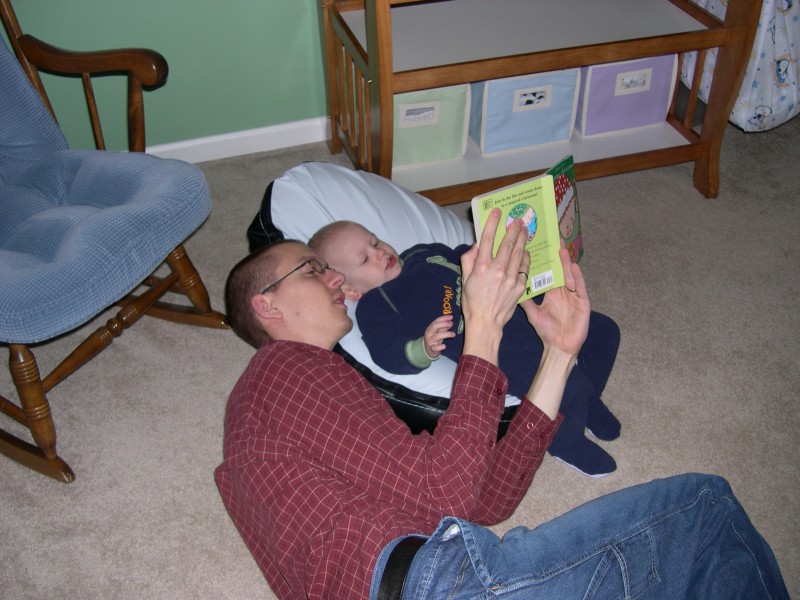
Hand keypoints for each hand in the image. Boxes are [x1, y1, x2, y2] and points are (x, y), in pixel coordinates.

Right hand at [424, 315, 454, 357]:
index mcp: (430, 328)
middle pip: (435, 326)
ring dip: (446, 334)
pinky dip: (439, 347)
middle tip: (451, 324)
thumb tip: (451, 322)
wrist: (427, 350)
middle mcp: (429, 333)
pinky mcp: (431, 349)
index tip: (451, 317)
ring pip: (437, 336)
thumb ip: (443, 327)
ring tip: (454, 334)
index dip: (444, 318)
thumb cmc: (435, 339)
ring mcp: (429, 341)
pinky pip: (434, 348)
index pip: (436, 321)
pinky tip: (444, 346)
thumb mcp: (438, 332)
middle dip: (444, 324)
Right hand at [460, 208, 529, 363]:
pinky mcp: (519, 286)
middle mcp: (497, 270)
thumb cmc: (472, 302)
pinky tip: (526, 251)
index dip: (492, 223)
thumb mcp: (465, 279)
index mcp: (481, 267)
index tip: (497, 212)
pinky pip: (524, 267)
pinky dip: (526, 258)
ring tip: (525, 230)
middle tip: (518, 220)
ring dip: (522, 240)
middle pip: (507, 243)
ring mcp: (510, 278)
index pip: (487, 239)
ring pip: (519, 253)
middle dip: (513, 229)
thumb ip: (469, 260)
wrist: (486, 322)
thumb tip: (476, 246)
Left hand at [519, 244, 589, 357]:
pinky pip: (580, 287)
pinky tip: (574, 266)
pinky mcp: (583, 302)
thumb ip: (525, 301)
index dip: (544, 261)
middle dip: (556, 255)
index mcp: (551, 292)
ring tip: (561, 248)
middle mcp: (563, 291)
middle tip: (552, 239)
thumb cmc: (547, 332)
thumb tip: (512, 288)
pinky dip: (577, 277)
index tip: (539, 247)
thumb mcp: (533, 314)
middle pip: (559, 269)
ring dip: (566, 262)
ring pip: (570, 275)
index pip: (547, 272)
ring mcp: (574, 295)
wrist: (559, 347)